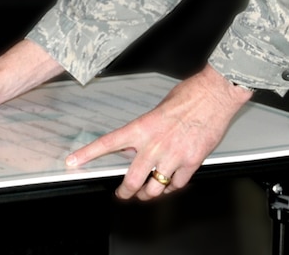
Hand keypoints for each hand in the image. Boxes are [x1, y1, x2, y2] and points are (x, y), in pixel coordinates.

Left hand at [65, 65, 251, 199]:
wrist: (214, 94)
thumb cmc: (188, 96)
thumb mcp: (157, 110)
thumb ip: (145, 130)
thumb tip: (136, 145)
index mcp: (142, 128)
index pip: (108, 143)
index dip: (88, 154)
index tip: (74, 161)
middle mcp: (155, 145)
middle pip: (132, 180)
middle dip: (125, 192)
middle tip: (123, 193)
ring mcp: (173, 156)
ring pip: (155, 188)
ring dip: (150, 193)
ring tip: (148, 191)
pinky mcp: (192, 162)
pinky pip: (177, 184)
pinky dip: (172, 186)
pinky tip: (171, 181)